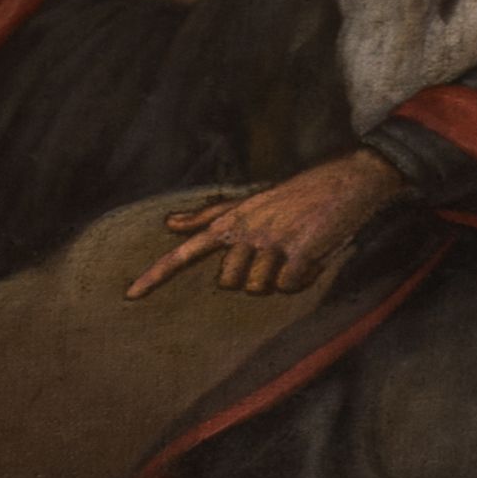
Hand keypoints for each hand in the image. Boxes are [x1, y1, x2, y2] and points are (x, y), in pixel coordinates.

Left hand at [126, 152, 408, 300]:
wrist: (346, 182)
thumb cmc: (295, 197)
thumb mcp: (247, 202)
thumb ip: (207, 219)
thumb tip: (170, 225)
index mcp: (231, 221)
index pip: (185, 252)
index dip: (157, 275)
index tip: (130, 296)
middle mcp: (245, 230)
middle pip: (228, 283)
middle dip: (251, 277)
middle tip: (275, 251)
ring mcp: (271, 241)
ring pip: (258, 288)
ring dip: (279, 279)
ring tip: (295, 252)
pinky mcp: (299, 251)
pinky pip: (287, 286)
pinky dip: (301, 280)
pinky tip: (311, 257)